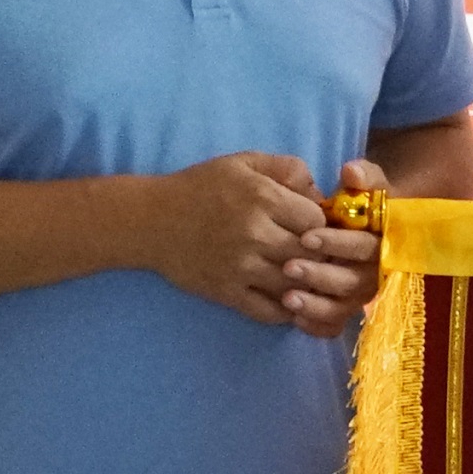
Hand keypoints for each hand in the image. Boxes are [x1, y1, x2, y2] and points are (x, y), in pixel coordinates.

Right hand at [139, 150, 340, 327]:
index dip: (321, 224)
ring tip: (303, 276)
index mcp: (262, 197)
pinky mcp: (227, 292)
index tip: (311, 226)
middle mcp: (255, 233)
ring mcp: (241, 266)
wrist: (151, 221)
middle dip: (318, 255)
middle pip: (311, 254)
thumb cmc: (201, 187)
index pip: (317, 220)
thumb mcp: (244, 163)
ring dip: (304, 283)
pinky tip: (287, 298)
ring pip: (294, 284)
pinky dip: (284, 309)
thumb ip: (287, 168)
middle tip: (315, 255)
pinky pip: (268, 311)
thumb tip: (320, 191)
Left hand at [278, 158, 391, 341]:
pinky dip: (316, 325)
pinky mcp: (347, 311)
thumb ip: (364, 177)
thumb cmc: (361, 203)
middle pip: (355, 283)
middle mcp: (377, 272)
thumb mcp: (367, 184)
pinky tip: (294, 318)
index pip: (366, 247)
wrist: (368, 224)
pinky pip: (334, 327)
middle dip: (321, 277)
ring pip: (344, 308)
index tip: (308, 236)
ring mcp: (362, 295)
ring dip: (316, 305)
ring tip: (287, 298)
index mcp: (385, 242)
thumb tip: (351, 172)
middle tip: (289, 268)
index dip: (339, 244)